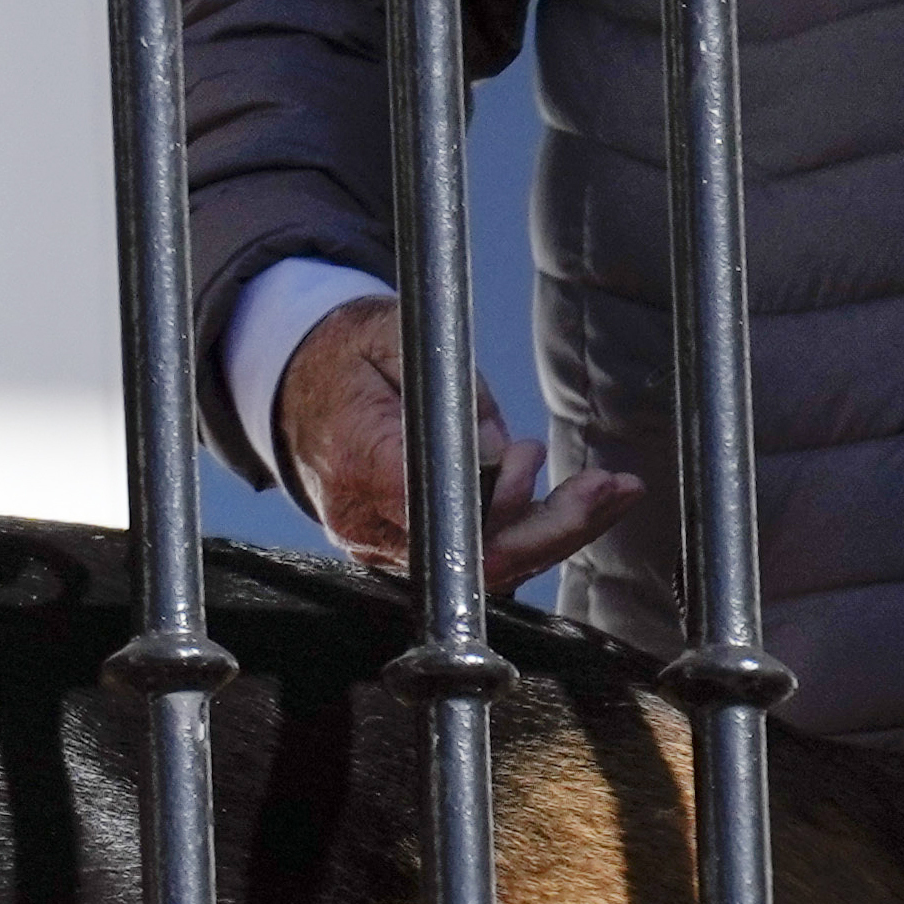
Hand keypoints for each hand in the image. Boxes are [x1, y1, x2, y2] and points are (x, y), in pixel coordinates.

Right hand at [271, 293, 643, 594]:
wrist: (292, 384)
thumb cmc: (344, 354)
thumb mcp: (391, 335)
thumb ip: (450, 392)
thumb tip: (502, 453)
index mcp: (359, 463)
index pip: (441, 513)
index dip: (503, 505)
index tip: (539, 463)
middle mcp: (367, 523)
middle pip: (474, 559)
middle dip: (555, 529)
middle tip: (611, 490)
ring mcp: (383, 546)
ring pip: (484, 569)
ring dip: (555, 534)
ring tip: (607, 489)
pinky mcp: (403, 550)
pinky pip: (475, 560)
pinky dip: (529, 536)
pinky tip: (574, 506)